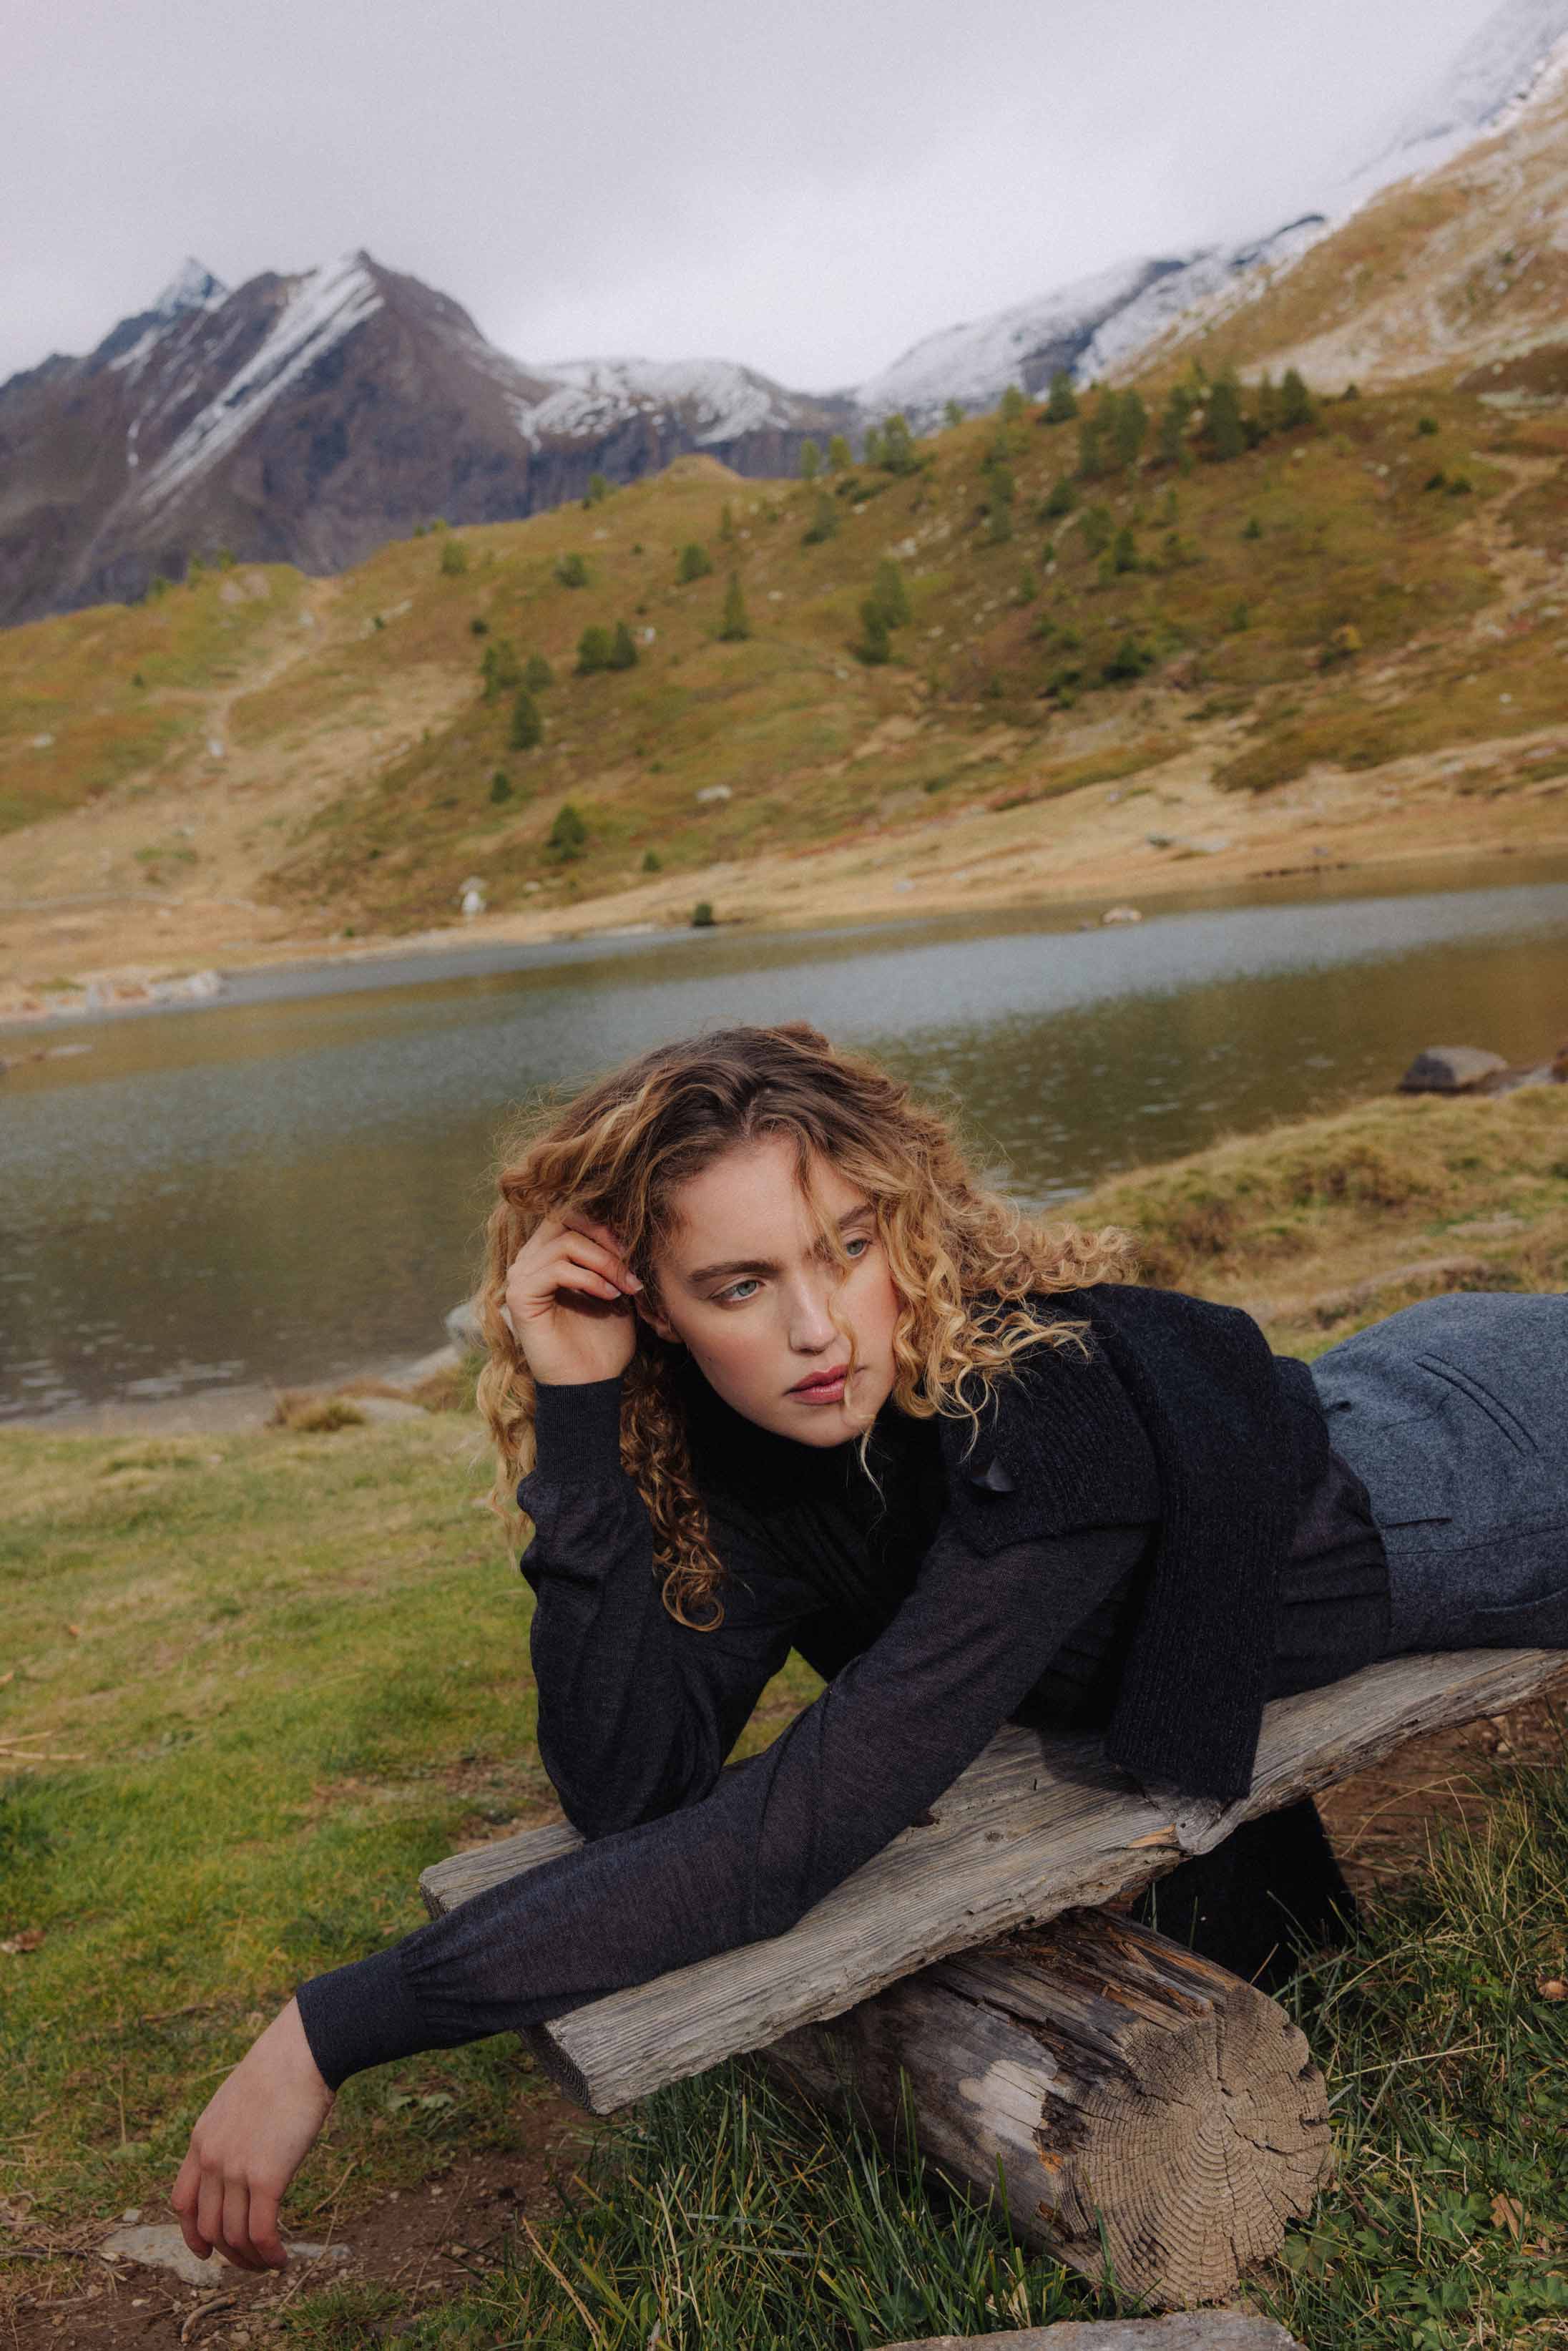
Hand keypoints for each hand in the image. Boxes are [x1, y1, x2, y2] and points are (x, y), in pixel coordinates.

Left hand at [170, 1999, 334, 2271]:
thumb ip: (231, 2130)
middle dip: (229, 2253)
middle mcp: (211, 2159)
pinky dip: (269, 2254)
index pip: (183, 2203)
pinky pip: (260, 2233)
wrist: (302, 2051)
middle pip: (209, 2227)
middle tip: (251, 2260)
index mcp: (201, 2139)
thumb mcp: (238, 2099)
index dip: (193, 2234)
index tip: (208, 2250)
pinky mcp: (266, 2178)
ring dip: (251, 2260)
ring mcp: (236, 2170)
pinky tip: (282, 2258)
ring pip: (233, 2237)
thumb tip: (247, 2151)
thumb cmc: (281, 2067)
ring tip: (270, 2264)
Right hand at [505, 1212, 643, 1386]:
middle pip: (565, 1217)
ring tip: (626, 1287)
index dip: (604, 1223)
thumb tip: (631, 1224)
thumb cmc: (604, 1339)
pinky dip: (589, 1279)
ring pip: (566, 1243)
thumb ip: (614, 1257)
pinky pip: (556, 1269)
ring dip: (605, 1263)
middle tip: (630, 1261)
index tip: (634, 1248)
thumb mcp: (616, 1288)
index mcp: (548, 1254)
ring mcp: (521, 1277)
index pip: (570, 1213)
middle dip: (604, 1235)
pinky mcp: (519, 1297)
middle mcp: (529, 1260)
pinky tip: (609, 1296)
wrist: (590, 1382)